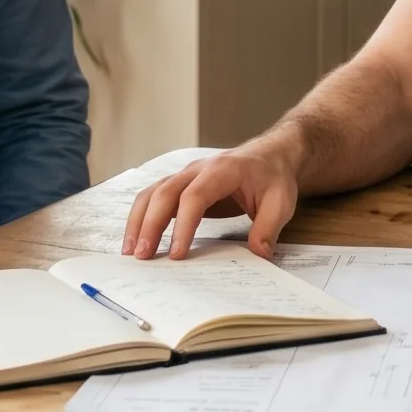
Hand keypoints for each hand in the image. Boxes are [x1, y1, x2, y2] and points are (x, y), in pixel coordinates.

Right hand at [123, 144, 301, 260]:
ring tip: (130, 252)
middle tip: (143, 256)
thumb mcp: (281, 202)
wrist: (270, 155)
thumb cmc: (273, 177)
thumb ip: (268, 227)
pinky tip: (137, 239)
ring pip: (152, 193)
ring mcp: (186, 175)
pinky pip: (154, 197)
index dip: (183, 225)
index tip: (177, 253)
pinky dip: (141, 217)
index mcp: (223, 170)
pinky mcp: (181, 185)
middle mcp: (198, 169)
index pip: (194, 196)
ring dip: (138, 221)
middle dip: (150, 224)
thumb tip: (258, 254)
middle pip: (164, 193)